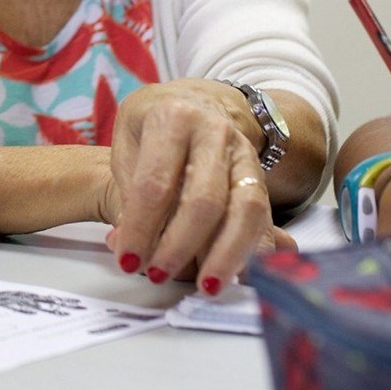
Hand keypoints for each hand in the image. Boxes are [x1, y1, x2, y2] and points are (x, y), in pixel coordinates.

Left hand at [104, 79, 274, 293]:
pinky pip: (264, 219)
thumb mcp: (127, 142)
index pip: (155, 183)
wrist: (196, 102)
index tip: (128, 260)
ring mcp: (245, 154)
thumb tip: (128, 247)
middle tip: (157, 274)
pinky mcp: (262, 177)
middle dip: (180, 246)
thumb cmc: (153, 127)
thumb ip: (127, 193)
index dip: (140, 228)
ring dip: (225, 256)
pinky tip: (237, 275)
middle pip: (204, 200)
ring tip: (205, 287)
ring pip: (246, 210)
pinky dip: (252, 252)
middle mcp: (216, 132)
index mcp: (173, 117)